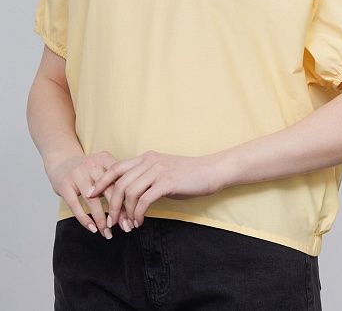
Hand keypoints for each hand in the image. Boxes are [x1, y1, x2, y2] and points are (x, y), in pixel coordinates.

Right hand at [45, 151, 134, 237]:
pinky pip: (75, 205)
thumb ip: (116, 180)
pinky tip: (93, 229)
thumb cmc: (89, 170)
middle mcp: (92, 164)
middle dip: (118, 212)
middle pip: (109, 190)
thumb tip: (133, 206)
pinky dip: (85, 219)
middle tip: (126, 227)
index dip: (128, 199)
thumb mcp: (103, 167)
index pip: (120, 179)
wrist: (62, 161)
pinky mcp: (64, 185)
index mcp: (105, 158)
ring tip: (108, 232)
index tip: (134, 215)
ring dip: (102, 219)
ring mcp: (77, 174)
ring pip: (93, 200)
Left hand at [86, 149, 223, 227]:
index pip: (116, 168)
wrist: (210, 171)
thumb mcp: (162, 173)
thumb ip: (146, 179)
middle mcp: (149, 161)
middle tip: (110, 221)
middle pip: (120, 182)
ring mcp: (158, 170)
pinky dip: (138, 213)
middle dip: (111, 204)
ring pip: (130, 192)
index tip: (91, 195)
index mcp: (146, 158)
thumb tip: (128, 195)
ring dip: (125, 212)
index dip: (101, 181)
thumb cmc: (187, 175)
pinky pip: (144, 200)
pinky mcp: (166, 182)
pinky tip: (139, 222)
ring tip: (127, 225)